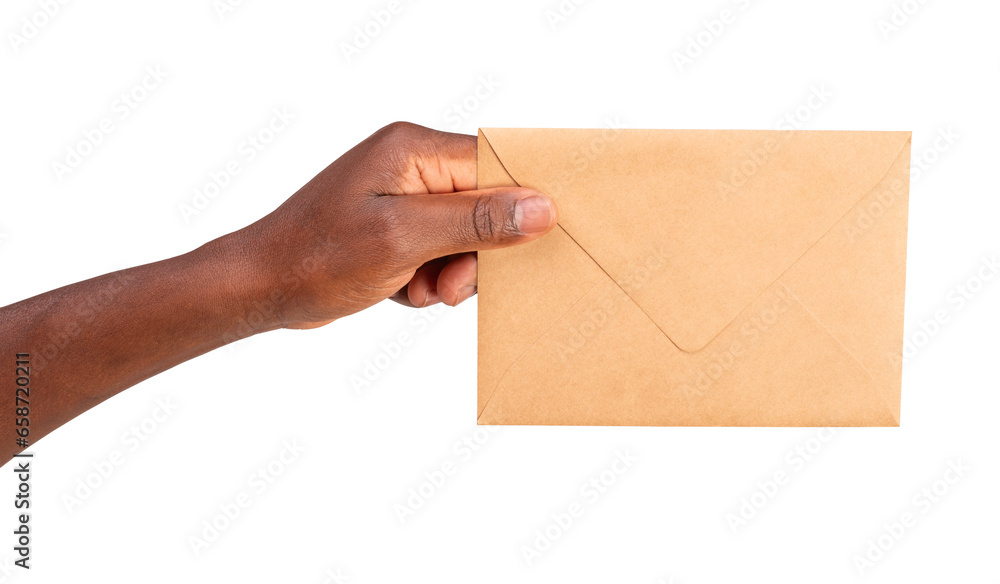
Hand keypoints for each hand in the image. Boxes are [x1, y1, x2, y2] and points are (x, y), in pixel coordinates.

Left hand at [230, 122, 557, 329]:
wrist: (261, 288)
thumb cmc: (318, 258)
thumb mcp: (405, 240)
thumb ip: (477, 221)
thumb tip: (542, 207)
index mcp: (414, 149)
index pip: (495, 164)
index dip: (518, 205)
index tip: (527, 244)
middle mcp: (412, 165)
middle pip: (485, 205)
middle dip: (474, 253)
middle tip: (446, 285)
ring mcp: (403, 196)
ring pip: (465, 236)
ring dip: (450, 273)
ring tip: (417, 289)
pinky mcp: (396, 227)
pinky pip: (440, 253)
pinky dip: (428, 279)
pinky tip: (401, 289)